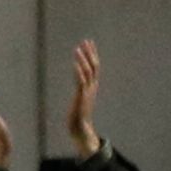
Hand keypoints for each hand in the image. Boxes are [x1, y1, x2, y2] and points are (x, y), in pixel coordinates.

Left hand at [64, 39, 102, 159]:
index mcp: (92, 87)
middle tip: (86, 40)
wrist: (80, 129)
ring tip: (78, 48)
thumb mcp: (80, 101)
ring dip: (83, 59)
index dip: (92, 54)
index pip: (94, 67)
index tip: (89, 43)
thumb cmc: (78, 117)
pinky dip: (79, 71)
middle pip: (94, 66)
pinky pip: (81, 80)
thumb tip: (79, 89)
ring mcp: (87, 91)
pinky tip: (75, 63)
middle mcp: (92, 87)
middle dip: (90, 53)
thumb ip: (81, 93)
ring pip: (88, 71)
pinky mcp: (81, 96)